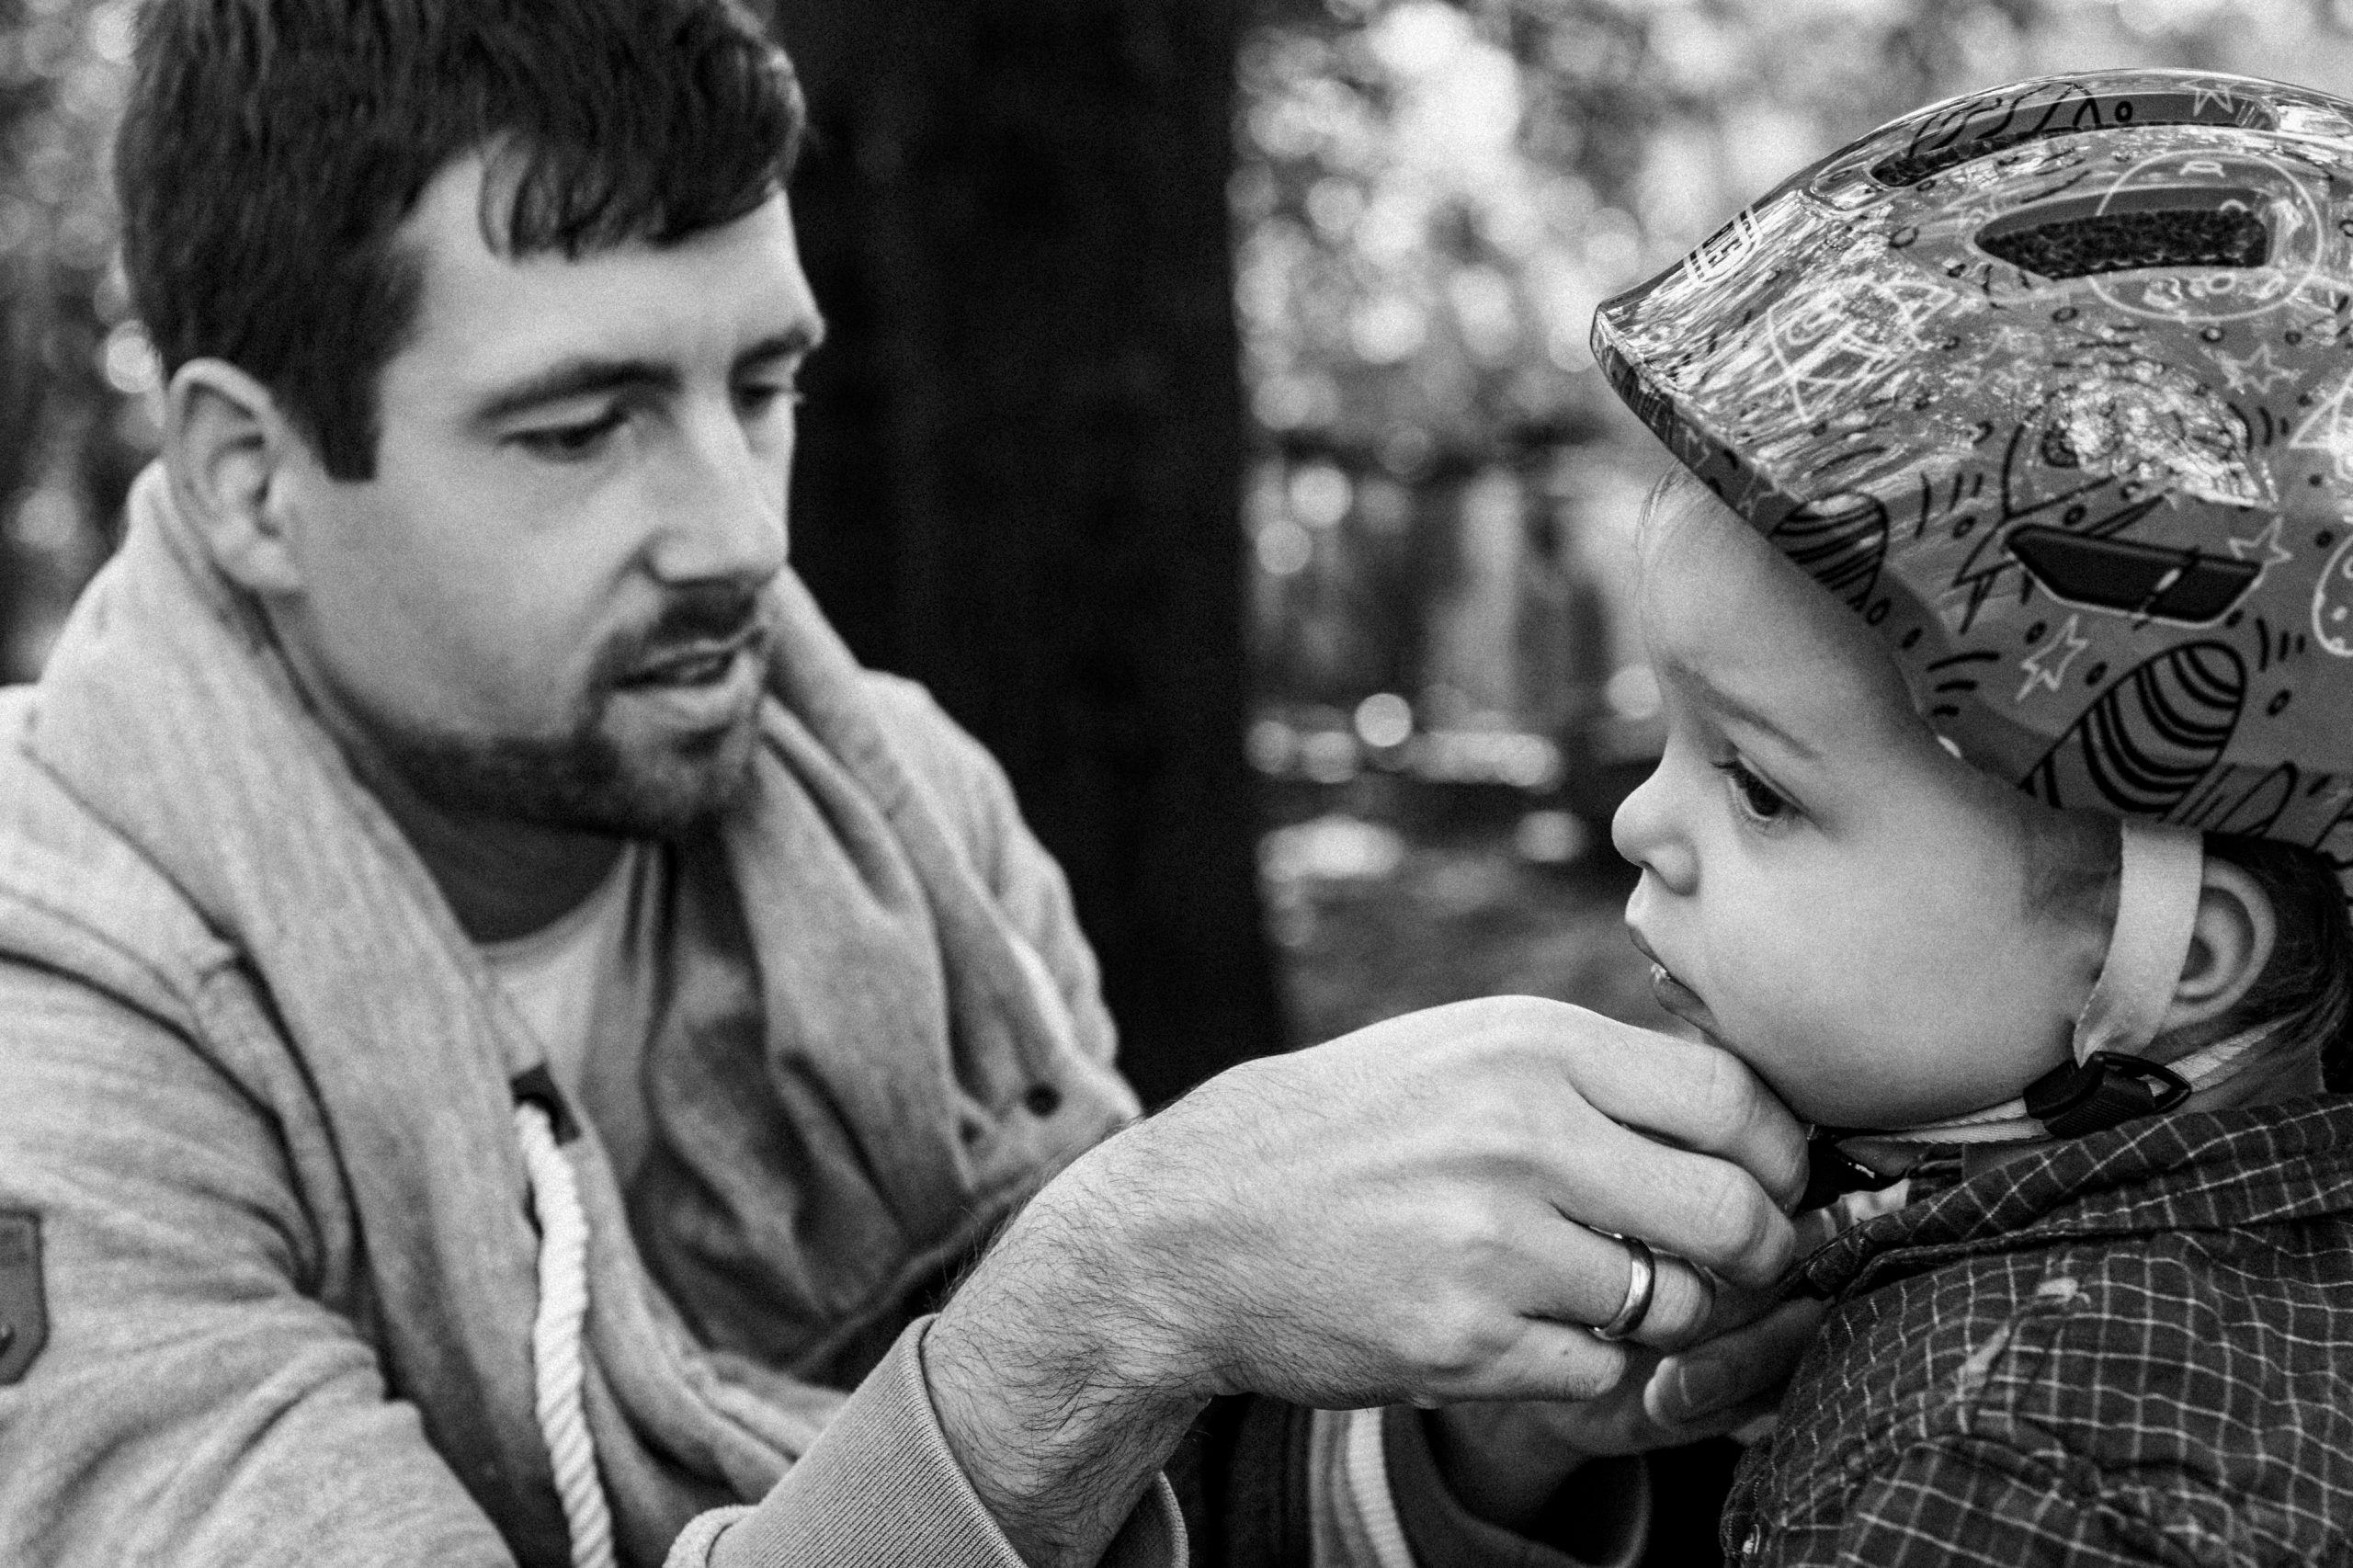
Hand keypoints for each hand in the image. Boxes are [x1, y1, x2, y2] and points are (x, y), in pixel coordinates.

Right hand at [926, 997, 1808, 1564]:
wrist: (1197, 1221)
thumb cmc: (1348, 1130)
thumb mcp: (1461, 1050)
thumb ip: (1590, 1071)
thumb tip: (1746, 1115)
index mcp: (1530, 1044)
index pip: (1732, 1097)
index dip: (1779, 1153)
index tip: (1772, 1180)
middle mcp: (1521, 1131)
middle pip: (1732, 1211)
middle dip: (1757, 1253)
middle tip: (1732, 1266)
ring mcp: (1491, 1241)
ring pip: (1672, 1304)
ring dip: (1662, 1316)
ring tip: (1607, 1295)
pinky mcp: (1464, 1338)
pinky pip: (1599, 1369)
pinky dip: (1585, 1362)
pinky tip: (1527, 1328)